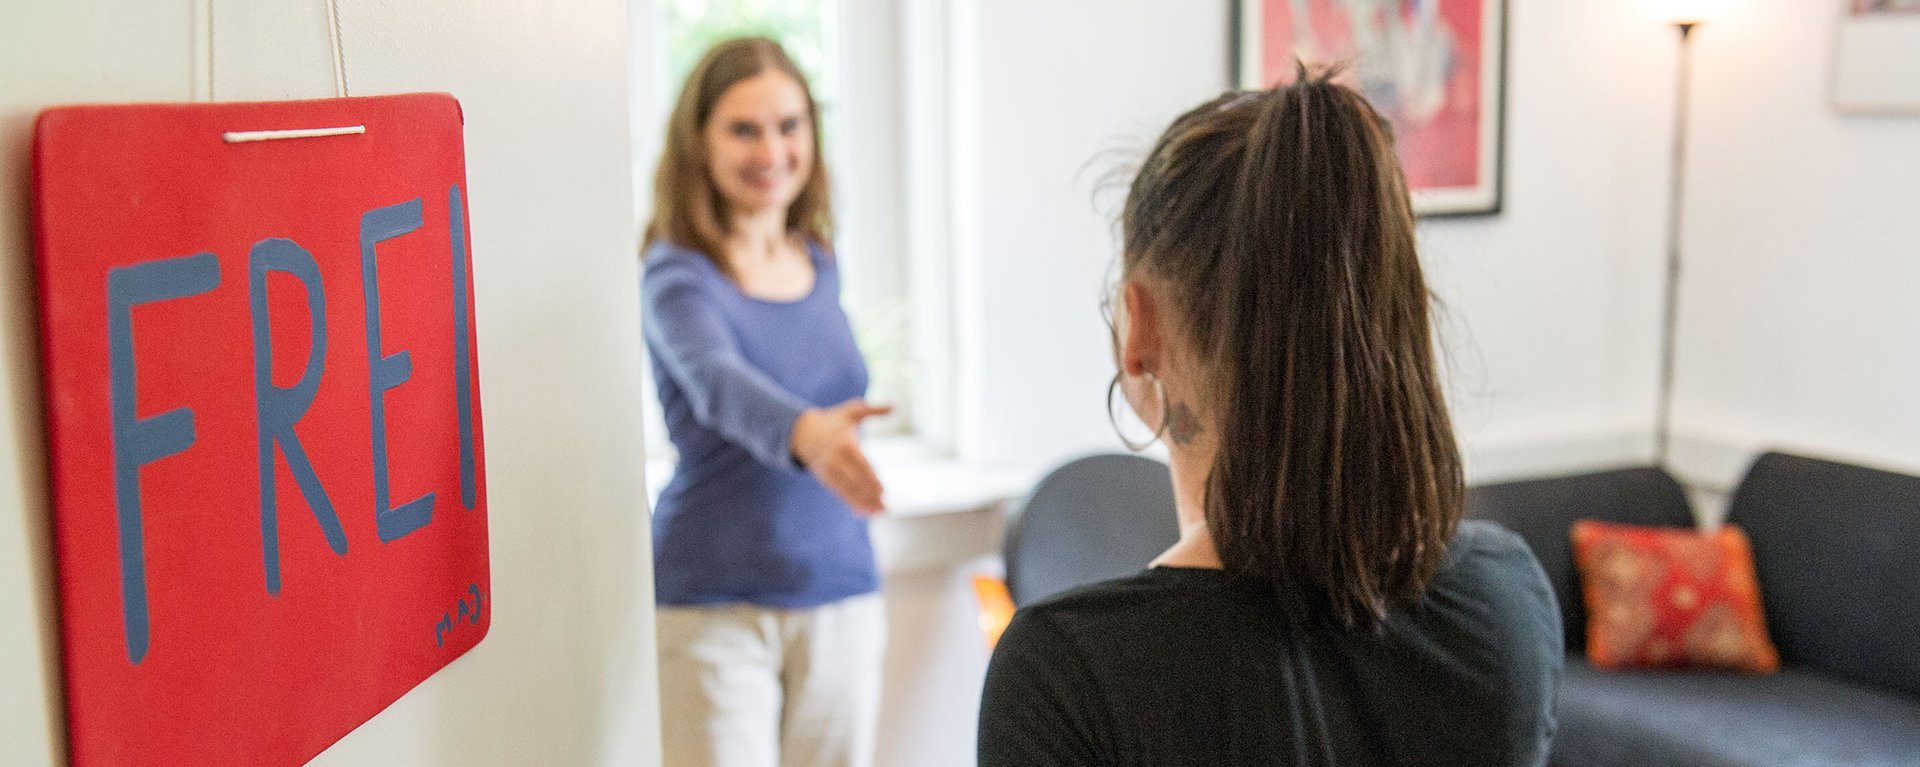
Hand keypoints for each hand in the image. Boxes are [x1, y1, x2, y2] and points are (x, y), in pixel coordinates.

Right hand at [791, 399, 891, 515]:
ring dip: (861, 502)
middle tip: (884, 508)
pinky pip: (839, 492)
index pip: (861, 464)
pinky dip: (851, 502)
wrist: (802, 432)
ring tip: (877, 512)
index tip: (883, 491)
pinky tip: (862, 512)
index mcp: (845, 444)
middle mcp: (836, 460)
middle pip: (855, 481)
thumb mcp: (852, 411)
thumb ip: (874, 410)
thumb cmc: (833, 420)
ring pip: (847, 490)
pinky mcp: (825, 478)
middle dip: (869, 495)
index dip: (871, 479)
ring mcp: (829, 471)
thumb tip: (896, 406)